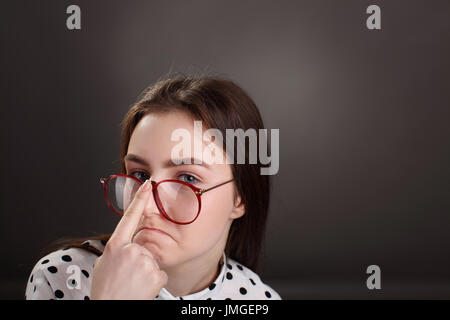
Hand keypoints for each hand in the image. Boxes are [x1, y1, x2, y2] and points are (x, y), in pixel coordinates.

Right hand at [91, 179, 167, 299]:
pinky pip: (159, 273)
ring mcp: (144, 261)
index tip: (148, 185)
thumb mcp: (105, 263)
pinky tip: (142, 288)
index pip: (129, 217)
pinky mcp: (156, 273)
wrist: (112, 307)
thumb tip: (128, 242)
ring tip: (133, 283)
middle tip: (128, 275)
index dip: (139, 199)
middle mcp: (131, 250)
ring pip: (152, 260)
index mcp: (116, 246)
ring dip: (146, 271)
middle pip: (144, 245)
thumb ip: (118, 248)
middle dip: (140, 259)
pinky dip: (153, 281)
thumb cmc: (106, 289)